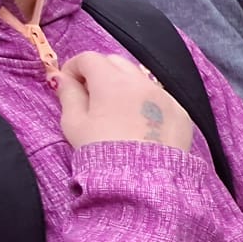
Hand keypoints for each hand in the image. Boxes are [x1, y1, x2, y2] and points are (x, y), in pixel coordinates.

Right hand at [58, 53, 194, 152]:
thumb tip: (62, 77)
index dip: (75, 67)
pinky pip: (160, 98)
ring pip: (140, 78)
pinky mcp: (181, 113)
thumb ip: (68, 94)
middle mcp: (142, 82)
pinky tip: (140, 124)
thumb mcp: (75, 124)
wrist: (144, 183)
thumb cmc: (102, 154)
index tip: (69, 83)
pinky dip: (147, 103)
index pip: (89, 58)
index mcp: (112, 81)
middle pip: (116, 63)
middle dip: (100, 72)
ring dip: (125, 86)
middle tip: (91, 96)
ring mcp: (165, 96)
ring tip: (116, 111)